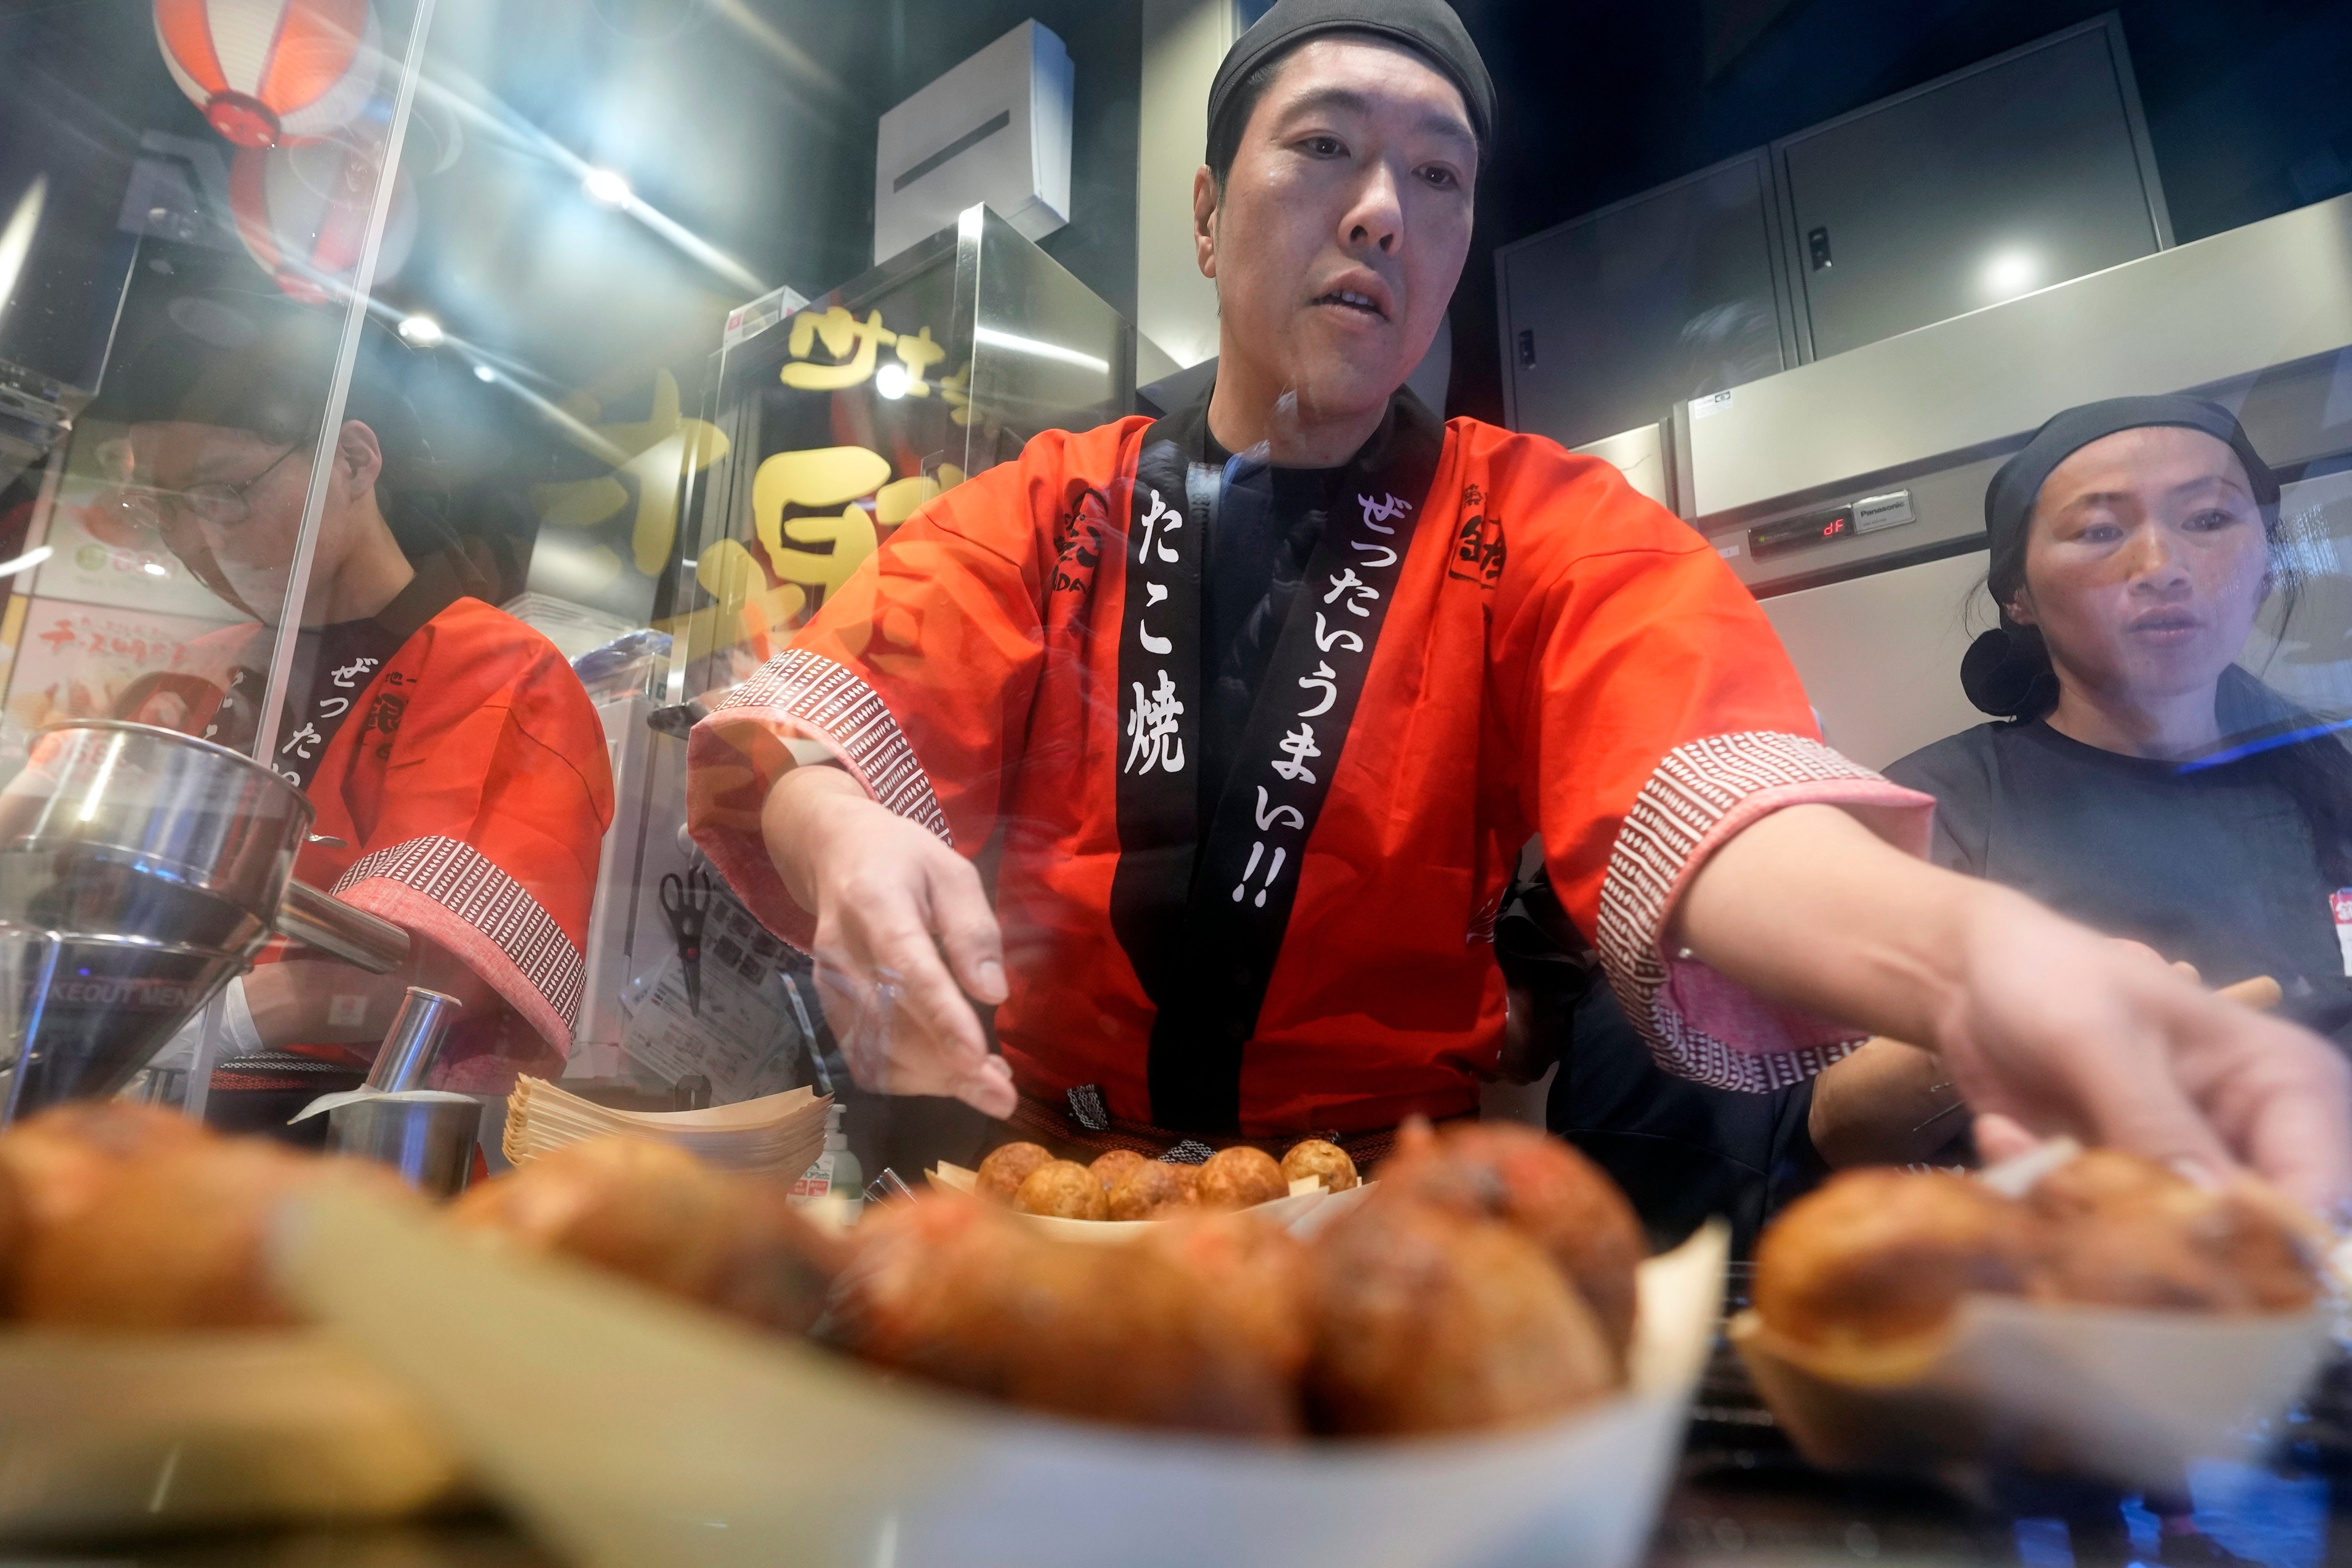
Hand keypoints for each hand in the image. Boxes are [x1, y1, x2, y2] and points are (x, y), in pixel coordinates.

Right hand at [764, 765, 1014, 1116]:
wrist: (836, 854)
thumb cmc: (904, 860)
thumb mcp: (952, 872)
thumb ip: (973, 930)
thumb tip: (994, 995)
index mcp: (874, 903)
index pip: (908, 969)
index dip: (943, 1018)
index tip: (978, 1059)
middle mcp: (841, 951)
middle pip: (891, 1023)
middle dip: (948, 1068)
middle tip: (1003, 1095)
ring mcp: (828, 984)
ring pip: (876, 1051)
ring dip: (933, 1080)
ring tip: (987, 1085)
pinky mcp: (827, 1006)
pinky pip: (864, 1058)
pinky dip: (909, 1078)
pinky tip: (949, 1073)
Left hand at [1938, 885, 2350, 1215]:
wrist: (1973, 971)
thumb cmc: (2054, 977)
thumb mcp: (2101, 1036)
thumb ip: (2153, 1119)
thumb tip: (2214, 1208)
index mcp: (2285, 1086)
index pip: (2314, 1189)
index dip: (2261, 1235)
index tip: (2177, 1243)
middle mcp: (2247, 1140)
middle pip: (2244, 1235)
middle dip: (2155, 1233)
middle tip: (2077, 1201)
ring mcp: (2180, 1171)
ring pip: (2163, 1242)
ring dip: (2082, 1212)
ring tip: (2020, 1150)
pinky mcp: (2118, 1188)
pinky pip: (2094, 1228)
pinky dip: (2039, 1193)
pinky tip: (2000, 1130)